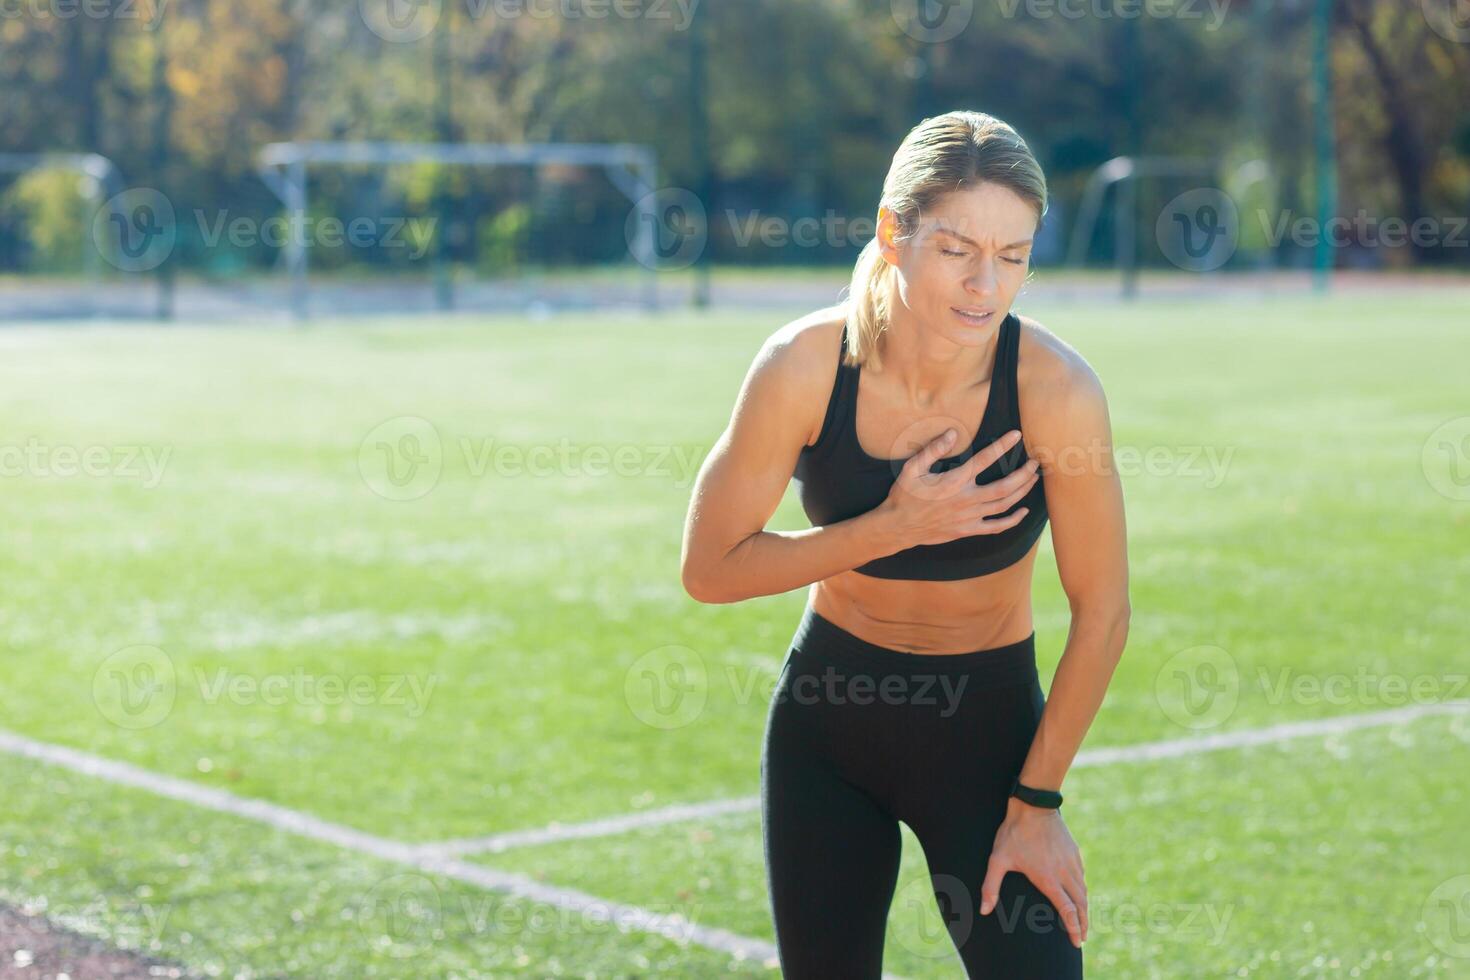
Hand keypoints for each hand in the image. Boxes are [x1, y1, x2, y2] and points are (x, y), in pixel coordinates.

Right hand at [875, 428, 1040, 549]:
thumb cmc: (904, 495)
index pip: (985, 459)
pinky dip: (1013, 520)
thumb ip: (933, 449)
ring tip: (1033, 479)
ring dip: (1022, 492)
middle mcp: (966, 499)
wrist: (897, 527)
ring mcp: (969, 517)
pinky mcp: (967, 530)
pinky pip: (996, 527)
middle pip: (1005, 486)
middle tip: (1036, 462)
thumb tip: (952, 433)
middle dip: (1024, 474)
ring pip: (1004, 505)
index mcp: (954, 481)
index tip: (1016, 435)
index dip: (1003, 445)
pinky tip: (1023, 512)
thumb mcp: (912, 467)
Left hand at [979, 797, 1087, 948]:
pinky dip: (1083, 890)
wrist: (1033, 806)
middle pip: (1080, 904)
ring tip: (1083, 920)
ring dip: (1085, 908)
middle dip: (1083, 924)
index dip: (1073, 928)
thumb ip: (990, 886)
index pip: (1067, 910)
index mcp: (1048, 879)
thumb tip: (983, 910)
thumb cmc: (1013, 833)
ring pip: (1083, 891)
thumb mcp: (997, 859)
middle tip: (1082, 938)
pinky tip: (1080, 894)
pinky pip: (1082, 876)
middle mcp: (1064, 873)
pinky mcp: (1074, 852)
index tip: (1076, 942)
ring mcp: (1072, 862)